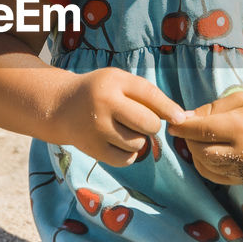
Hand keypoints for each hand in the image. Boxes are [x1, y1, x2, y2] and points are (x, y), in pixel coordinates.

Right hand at [53, 68, 187, 167]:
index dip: (168, 108)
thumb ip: (147, 95)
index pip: (149, 94)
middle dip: (152, 125)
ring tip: (124, 130)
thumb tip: (181, 117)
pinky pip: (126, 159)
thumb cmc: (100, 92)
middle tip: (140, 121)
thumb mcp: (119, 82)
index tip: (180, 118)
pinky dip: (128, 155)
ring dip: (138, 140)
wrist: (61, 106)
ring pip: (139, 143)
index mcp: (113, 81)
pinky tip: (118, 143)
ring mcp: (97, 128)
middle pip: (149, 123)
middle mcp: (104, 103)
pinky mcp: (93, 149)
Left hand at [167, 90, 242, 184]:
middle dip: (188, 140)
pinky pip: (214, 176)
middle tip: (187, 130)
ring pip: (205, 165)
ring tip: (198, 139)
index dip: (182, 127)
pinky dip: (205, 165)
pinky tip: (208, 152)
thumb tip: (183, 120)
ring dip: (195, 152)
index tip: (172, 123)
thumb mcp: (239, 100)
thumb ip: (210, 109)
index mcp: (241, 127)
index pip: (201, 130)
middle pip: (200, 151)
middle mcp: (242, 152)